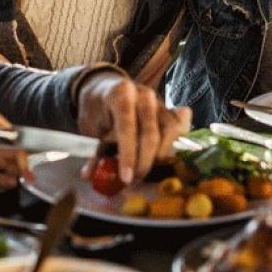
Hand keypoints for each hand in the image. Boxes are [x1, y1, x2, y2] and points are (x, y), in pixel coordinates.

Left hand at [0, 147, 30, 200]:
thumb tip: (15, 181)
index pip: (19, 154)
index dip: (26, 165)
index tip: (28, 178)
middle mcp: (0, 156)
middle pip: (19, 164)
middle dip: (22, 175)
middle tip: (26, 185)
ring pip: (15, 172)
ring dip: (16, 180)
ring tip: (14, 187)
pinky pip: (9, 177)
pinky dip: (9, 183)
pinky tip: (4, 188)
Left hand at [76, 72, 190, 184]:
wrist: (108, 91)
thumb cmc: (100, 112)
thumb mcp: (92, 130)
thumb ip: (96, 153)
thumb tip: (90, 177)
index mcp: (121, 94)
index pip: (127, 126)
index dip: (128, 155)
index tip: (126, 178)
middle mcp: (144, 94)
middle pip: (150, 133)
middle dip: (143, 161)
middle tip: (134, 180)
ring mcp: (160, 101)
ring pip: (170, 130)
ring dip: (160, 155)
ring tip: (145, 168)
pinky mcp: (171, 109)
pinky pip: (181, 125)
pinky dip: (177, 141)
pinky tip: (166, 154)